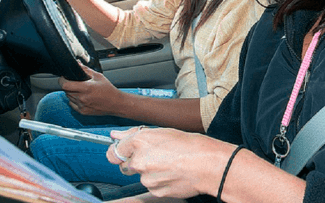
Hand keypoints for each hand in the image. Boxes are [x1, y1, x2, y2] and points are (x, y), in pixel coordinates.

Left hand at [60, 65, 121, 115]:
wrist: (115, 103)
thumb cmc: (108, 90)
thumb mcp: (99, 76)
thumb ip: (86, 70)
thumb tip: (77, 64)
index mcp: (87, 88)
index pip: (65, 85)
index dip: (62, 80)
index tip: (65, 78)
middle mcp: (83, 98)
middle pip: (66, 90)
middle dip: (68, 85)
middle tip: (76, 83)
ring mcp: (82, 106)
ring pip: (68, 97)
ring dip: (71, 93)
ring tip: (81, 91)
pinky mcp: (82, 111)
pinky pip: (72, 104)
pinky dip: (75, 100)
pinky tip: (83, 98)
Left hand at [107, 127, 231, 198]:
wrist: (209, 165)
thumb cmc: (192, 145)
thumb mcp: (164, 132)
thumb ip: (136, 134)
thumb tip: (116, 134)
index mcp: (140, 141)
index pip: (115, 150)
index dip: (120, 151)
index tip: (124, 151)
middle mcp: (139, 161)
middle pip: (126, 165)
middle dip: (136, 162)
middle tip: (156, 156)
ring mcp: (146, 179)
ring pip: (141, 176)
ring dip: (150, 171)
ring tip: (171, 164)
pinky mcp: (155, 191)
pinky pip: (152, 186)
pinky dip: (160, 181)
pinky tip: (173, 173)